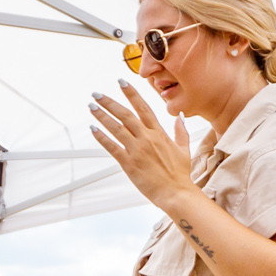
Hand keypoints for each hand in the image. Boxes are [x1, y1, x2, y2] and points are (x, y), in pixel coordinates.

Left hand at [87, 81, 199, 210]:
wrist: (176, 193)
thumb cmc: (180, 174)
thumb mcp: (184, 149)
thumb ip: (180, 131)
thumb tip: (180, 116)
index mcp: (160, 133)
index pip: (143, 108)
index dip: (131, 94)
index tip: (121, 82)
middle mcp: (147, 138)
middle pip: (125, 115)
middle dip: (109, 102)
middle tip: (97, 93)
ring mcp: (137, 150)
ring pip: (116, 128)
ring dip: (102, 116)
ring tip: (92, 106)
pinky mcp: (129, 163)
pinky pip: (112, 147)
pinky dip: (102, 137)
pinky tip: (93, 129)